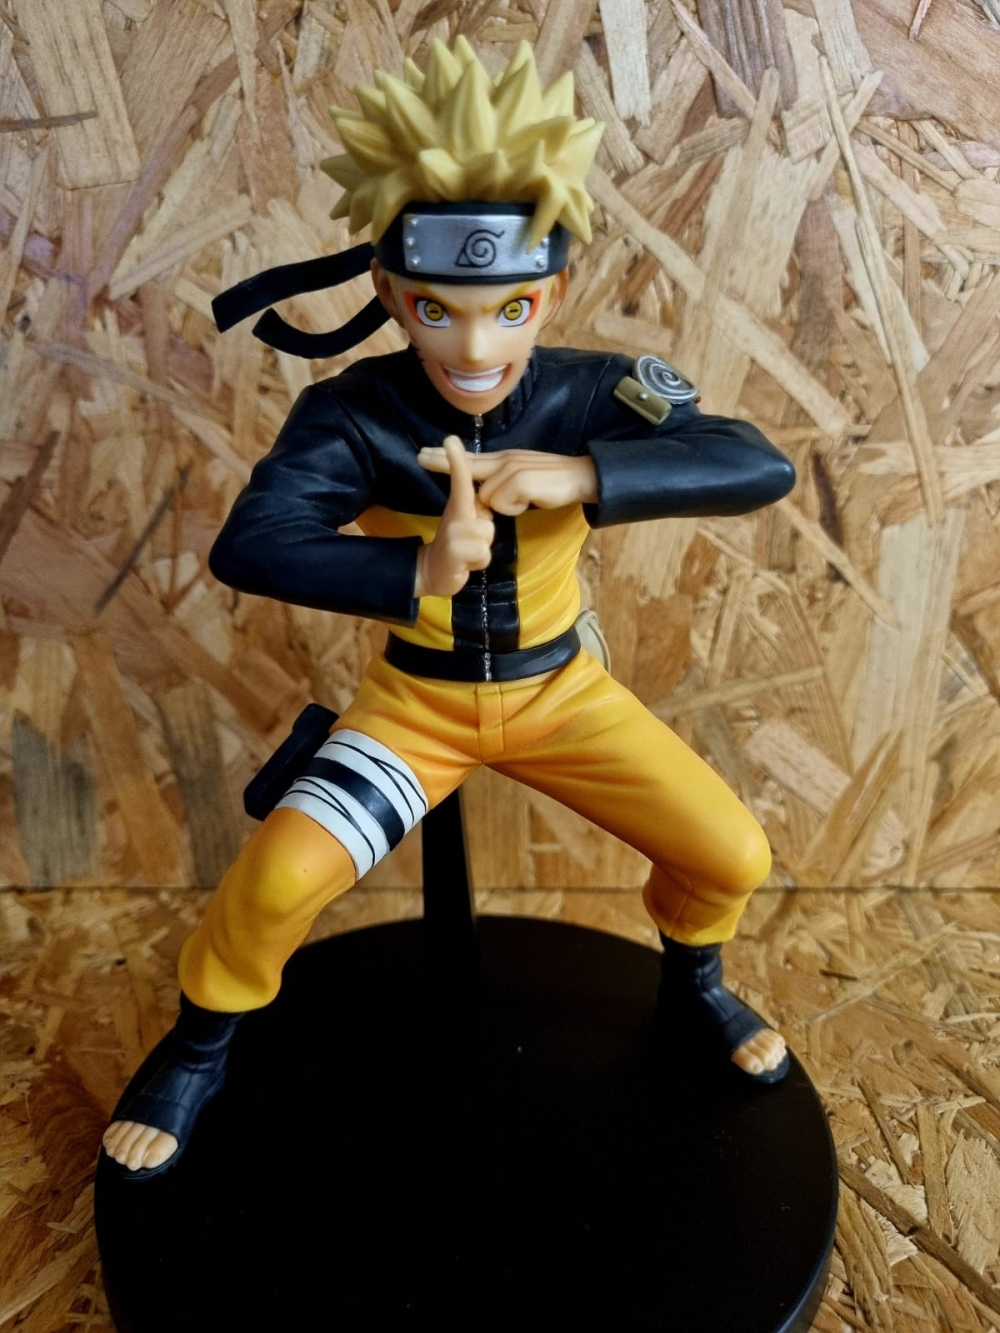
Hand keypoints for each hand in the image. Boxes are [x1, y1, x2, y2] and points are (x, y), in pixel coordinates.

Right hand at [414, 436, 494, 598]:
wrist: (434, 571)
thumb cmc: (458, 544)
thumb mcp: (467, 522)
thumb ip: (477, 508)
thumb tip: (484, 503)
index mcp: (458, 506)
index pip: (460, 480)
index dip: (457, 461)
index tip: (450, 440)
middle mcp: (453, 515)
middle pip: (486, 518)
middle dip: (484, 531)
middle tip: (468, 542)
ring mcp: (452, 534)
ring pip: (486, 534)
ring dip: (482, 549)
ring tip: (468, 554)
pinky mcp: (453, 552)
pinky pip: (483, 553)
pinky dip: (478, 562)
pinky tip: (465, 564)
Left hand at [418, 447, 596, 514]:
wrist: (582, 477)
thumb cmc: (554, 483)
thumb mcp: (523, 481)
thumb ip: (503, 485)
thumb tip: (486, 496)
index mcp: (504, 460)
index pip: (470, 458)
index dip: (447, 457)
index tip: (425, 453)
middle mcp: (505, 460)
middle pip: (467, 463)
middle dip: (442, 461)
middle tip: (419, 456)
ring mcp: (512, 469)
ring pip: (487, 496)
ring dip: (504, 505)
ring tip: (526, 499)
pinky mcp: (520, 480)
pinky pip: (503, 503)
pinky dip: (515, 507)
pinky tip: (531, 501)